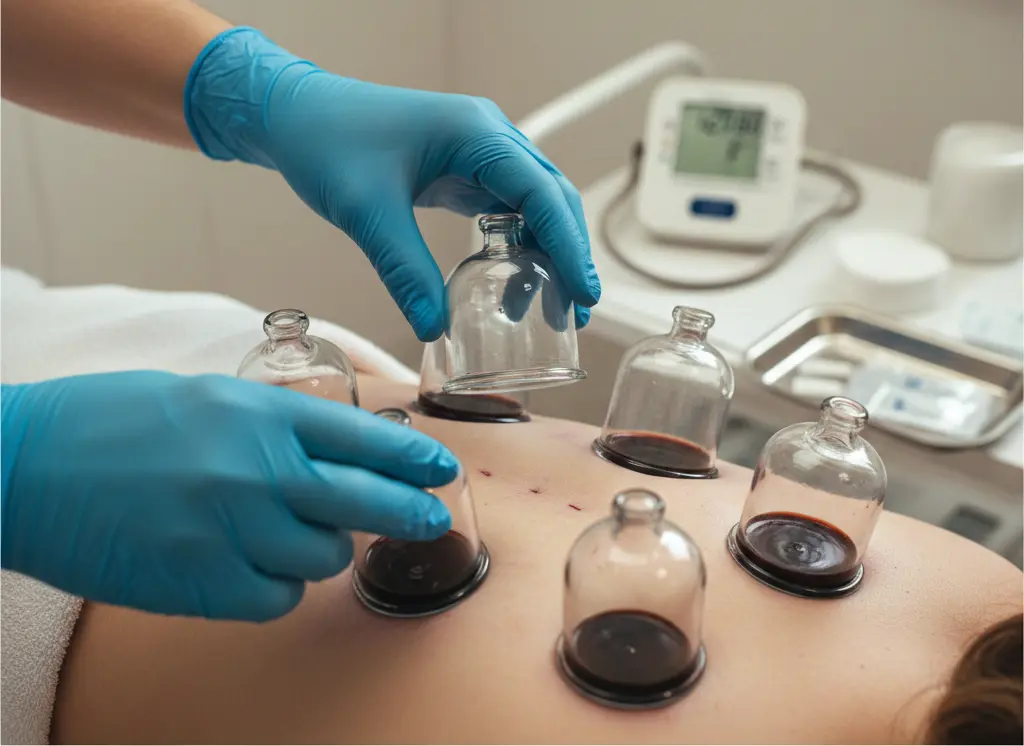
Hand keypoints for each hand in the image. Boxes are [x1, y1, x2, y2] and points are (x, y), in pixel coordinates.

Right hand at [0, 372, 456, 620]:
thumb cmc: (112, 421)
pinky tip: (251, 565)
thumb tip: (337, 452)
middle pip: (365, 501)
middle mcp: (255, 469)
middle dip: (411, 512)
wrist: (23, 466)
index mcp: (258, 412)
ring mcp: (230, 529)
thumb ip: (276, 422)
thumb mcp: (207, 398)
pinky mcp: (202, 584)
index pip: (363, 436)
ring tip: (289, 534)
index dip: (412, 455)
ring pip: (325, 559)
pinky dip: (276, 586)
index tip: (440, 468)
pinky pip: (277, 598)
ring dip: (322, 551)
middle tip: (432, 520)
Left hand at [184, 28, 599, 340]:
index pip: (542, 194)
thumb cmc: (326, 143)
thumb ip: (405, 272)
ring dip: (548, 252)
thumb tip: (435, 329)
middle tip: (578, 309)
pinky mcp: (464, 169)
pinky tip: (514, 284)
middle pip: (552, 198)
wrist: (294, 115)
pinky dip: (518, 246)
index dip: (570, 247)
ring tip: (552, 307)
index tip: (585, 293)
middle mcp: (488, 137)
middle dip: (570, 254)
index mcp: (475, 134)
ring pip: (535, 204)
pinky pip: (506, 209)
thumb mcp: (367, 213)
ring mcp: (479, 151)